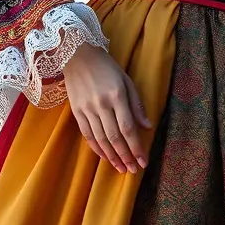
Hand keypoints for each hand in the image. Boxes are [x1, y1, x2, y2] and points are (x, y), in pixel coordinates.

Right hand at [63, 45, 150, 173]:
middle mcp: (101, 104)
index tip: (143, 161)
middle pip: (115, 137)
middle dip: (126, 156)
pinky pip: (87, 135)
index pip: (128, 128)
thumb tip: (147, 126)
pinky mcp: (76, 111)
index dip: (136, 147)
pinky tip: (105, 158)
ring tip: (121, 168)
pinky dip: (96, 149)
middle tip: (134, 170)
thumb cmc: (106, 67)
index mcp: (117, 95)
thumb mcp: (126, 80)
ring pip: (100, 139)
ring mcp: (87, 109)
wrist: (77, 55)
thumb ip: (136, 104)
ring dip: (112, 157)